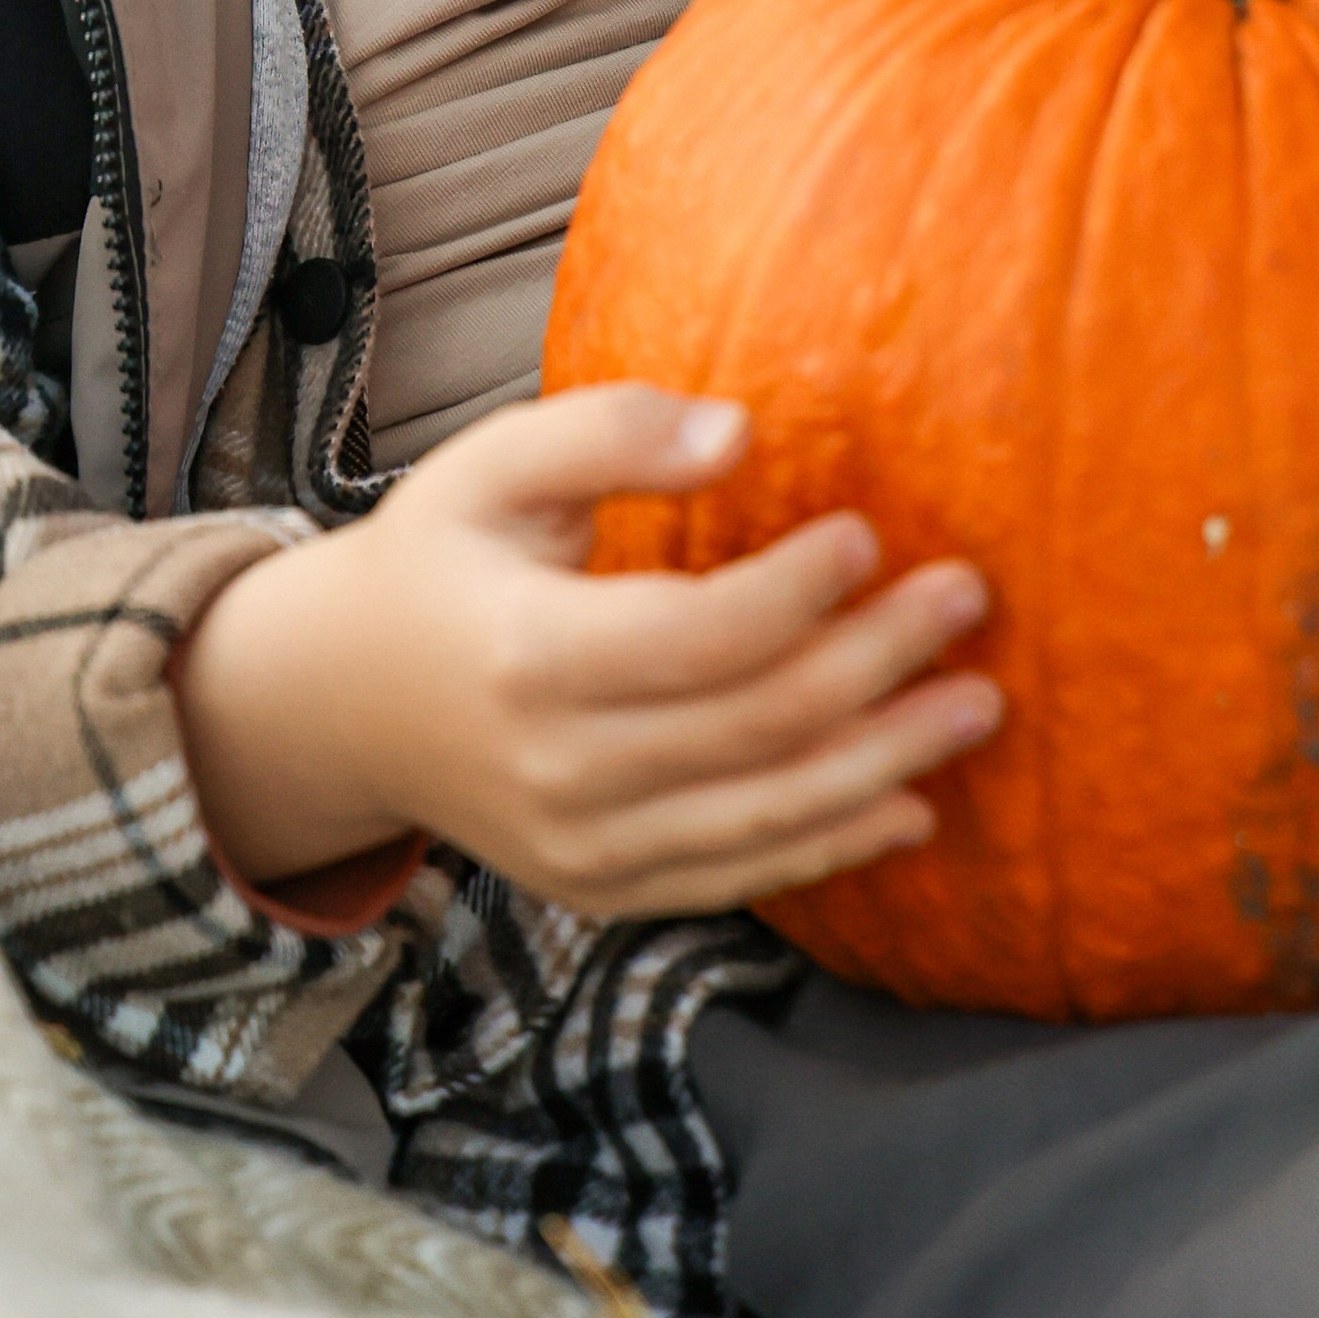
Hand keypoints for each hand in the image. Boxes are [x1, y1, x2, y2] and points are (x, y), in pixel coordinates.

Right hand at [176, 385, 998, 918]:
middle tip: (966, 601)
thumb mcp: (494, 463)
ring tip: (976, 704)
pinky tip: (909, 803)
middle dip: (875, 665)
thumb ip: (612, 430)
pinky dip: (830, 845)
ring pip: (763, 817)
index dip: (796, 593)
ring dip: (886, 764)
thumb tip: (740, 432)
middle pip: (751, 729)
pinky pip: (737, 876)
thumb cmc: (440, 558)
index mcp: (525, 656)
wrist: (342, 701)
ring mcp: (579, 847)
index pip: (695, 639)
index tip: (869, 534)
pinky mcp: (601, 888)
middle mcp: (554, 771)